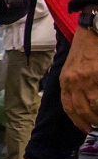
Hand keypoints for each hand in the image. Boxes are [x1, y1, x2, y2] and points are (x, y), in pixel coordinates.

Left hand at [60, 12, 97, 131]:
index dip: (77, 120)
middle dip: (91, 121)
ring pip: (94, 105)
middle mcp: (73, 81)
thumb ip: (72, 84)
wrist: (92, 30)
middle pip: (81, 109)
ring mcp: (87, 78)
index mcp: (64, 80)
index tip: (85, 129)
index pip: (68, 106)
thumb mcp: (70, 68)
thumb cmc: (84, 49)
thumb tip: (79, 102)